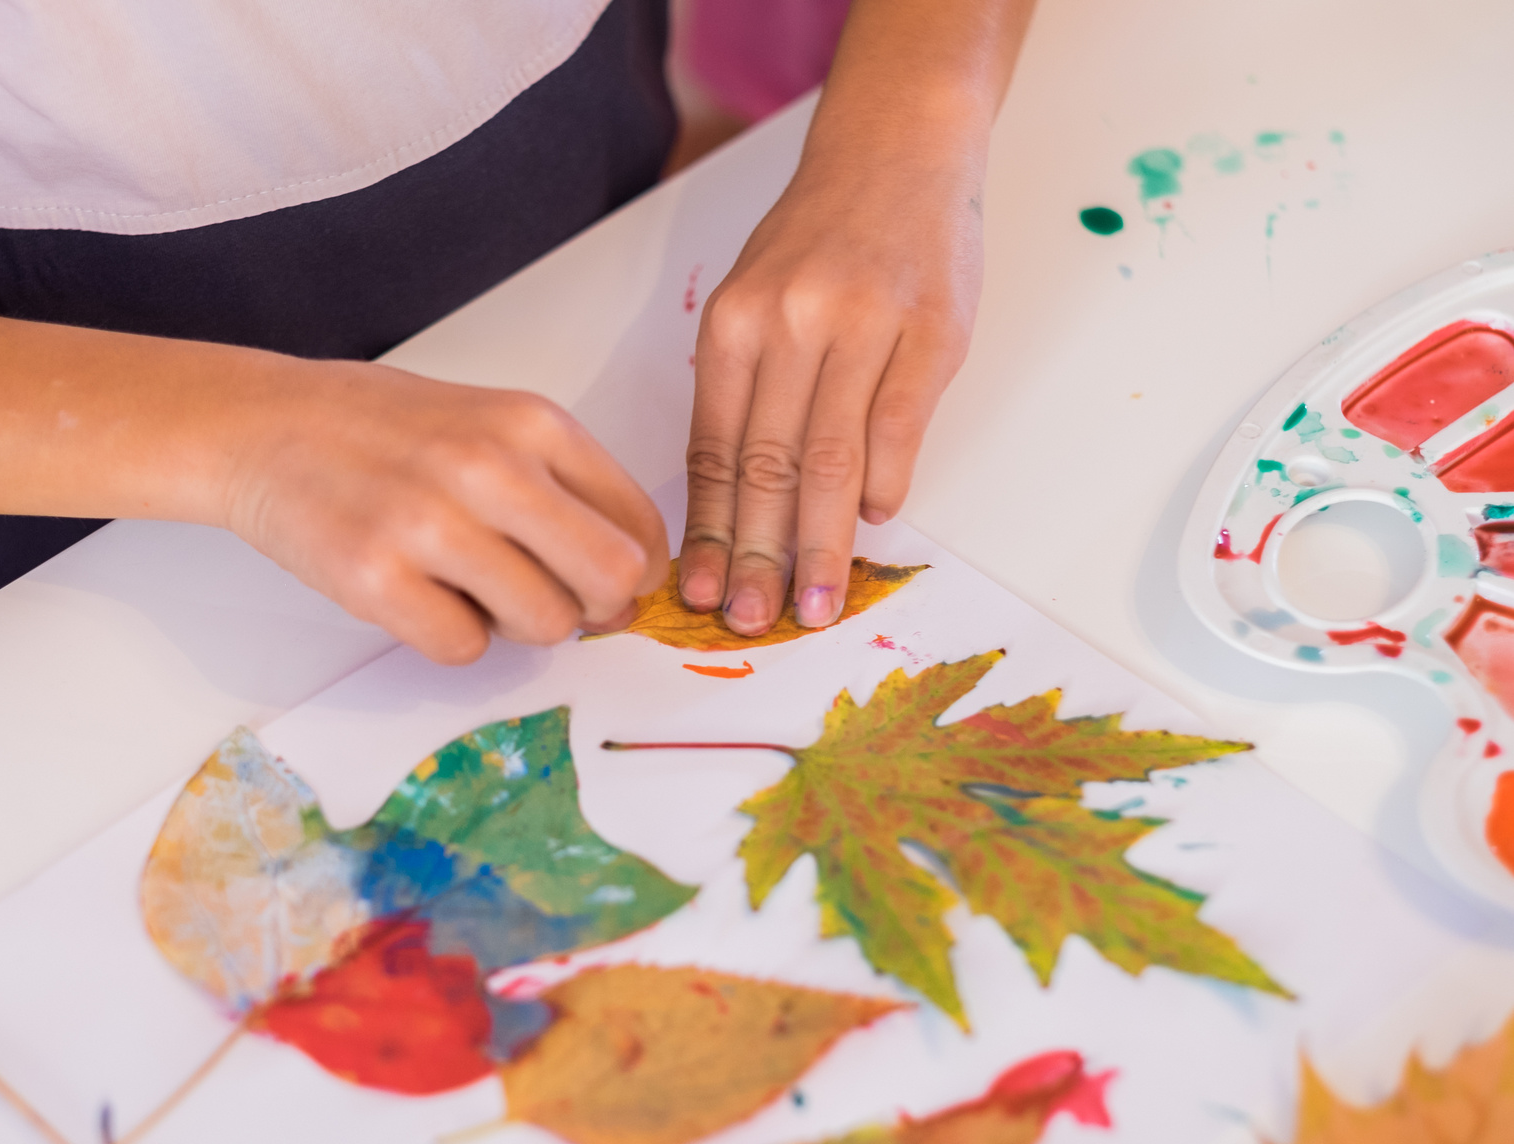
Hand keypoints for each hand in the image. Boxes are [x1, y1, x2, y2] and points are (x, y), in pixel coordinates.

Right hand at [225, 362, 667, 663]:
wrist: (264, 425)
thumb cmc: (389, 432)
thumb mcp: (494, 424)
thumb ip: (566, 489)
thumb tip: (633, 579)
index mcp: (533, 424)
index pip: (640, 524)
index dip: (637, 572)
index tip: (607, 583)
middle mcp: (490, 467)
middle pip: (611, 579)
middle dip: (595, 608)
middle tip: (553, 600)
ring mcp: (430, 523)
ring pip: (545, 623)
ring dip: (519, 625)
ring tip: (474, 589)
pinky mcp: (374, 579)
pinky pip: (464, 649)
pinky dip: (453, 637)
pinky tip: (422, 595)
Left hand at [679, 111, 983, 635]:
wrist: (897, 150)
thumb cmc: (821, 237)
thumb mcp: (756, 298)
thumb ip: (747, 390)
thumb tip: (742, 502)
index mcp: (733, 325)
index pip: (713, 449)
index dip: (708, 529)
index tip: (699, 591)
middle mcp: (787, 324)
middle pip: (765, 464)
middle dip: (755, 555)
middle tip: (750, 621)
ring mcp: (860, 326)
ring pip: (830, 458)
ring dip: (822, 542)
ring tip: (815, 604)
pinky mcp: (928, 330)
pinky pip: (899, 424)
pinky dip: (887, 481)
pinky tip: (877, 522)